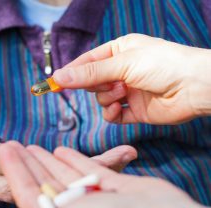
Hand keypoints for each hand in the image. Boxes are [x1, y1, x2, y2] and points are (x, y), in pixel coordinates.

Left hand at [2, 146, 210, 207]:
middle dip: (29, 165)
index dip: (15, 173)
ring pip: (64, 177)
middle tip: (13, 143)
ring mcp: (95, 202)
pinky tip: (61, 149)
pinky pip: (87, 171)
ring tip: (32, 145)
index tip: (6, 149)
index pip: (30, 197)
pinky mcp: (113, 188)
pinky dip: (74, 160)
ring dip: (48, 161)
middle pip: (45, 185)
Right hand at [53, 34, 210, 123]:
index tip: (54, 83)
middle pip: (92, 83)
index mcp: (119, 51)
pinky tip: (122, 109)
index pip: (87, 62)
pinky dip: (113, 114)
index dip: (71, 73)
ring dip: (108, 99)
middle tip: (111, 84)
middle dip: (98, 86)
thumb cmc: (163, 65)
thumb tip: (59, 77)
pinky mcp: (133, 110)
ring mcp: (127, 91)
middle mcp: (122, 71)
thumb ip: (89, 73)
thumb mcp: (122, 63)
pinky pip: (112, 115)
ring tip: (125, 93)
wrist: (193, 87)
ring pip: (101, 100)